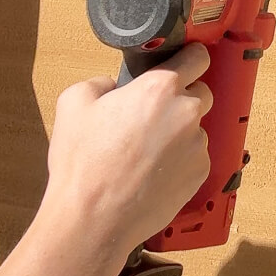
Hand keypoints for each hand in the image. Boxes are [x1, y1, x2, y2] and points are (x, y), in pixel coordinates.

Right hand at [42, 45, 212, 257]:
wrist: (94, 218)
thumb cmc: (83, 162)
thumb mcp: (74, 103)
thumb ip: (99, 82)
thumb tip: (112, 85)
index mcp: (159, 88)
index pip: (197, 57)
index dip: (190, 58)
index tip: (184, 62)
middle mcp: (186, 113)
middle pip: (201, 92)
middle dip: (182, 98)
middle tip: (152, 115)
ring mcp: (197, 145)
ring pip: (196, 128)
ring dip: (179, 133)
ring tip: (146, 152)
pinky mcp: (200, 174)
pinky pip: (195, 157)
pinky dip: (180, 161)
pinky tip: (153, 172)